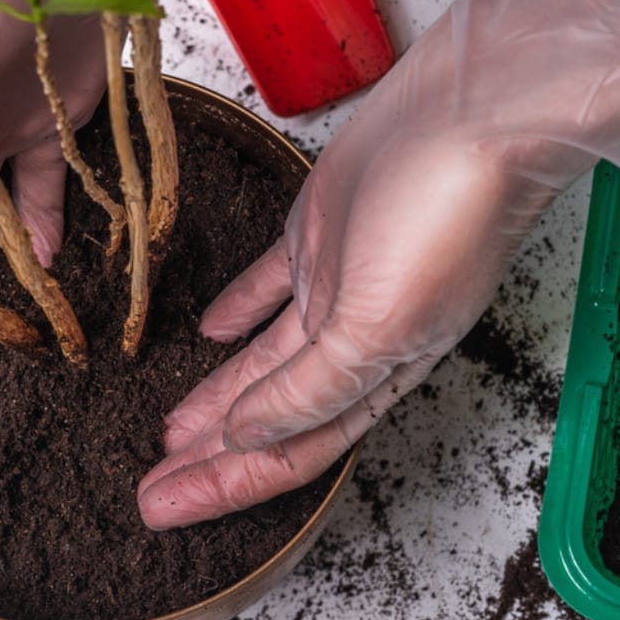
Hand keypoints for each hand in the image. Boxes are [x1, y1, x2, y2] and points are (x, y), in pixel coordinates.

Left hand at [138, 0, 619, 529]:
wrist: (470, 110)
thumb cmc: (442, 218)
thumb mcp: (378, 328)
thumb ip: (309, 390)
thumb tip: (245, 437)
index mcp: (377, 375)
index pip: (290, 451)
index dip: (225, 485)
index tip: (163, 509)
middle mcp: (354, 341)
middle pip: (268, 418)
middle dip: (208, 459)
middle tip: (149, 489)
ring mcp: (334, 285)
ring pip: (259, 363)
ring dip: (212, 397)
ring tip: (166, 434)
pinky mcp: (316, 232)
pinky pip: (264, 287)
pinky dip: (234, 314)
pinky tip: (204, 334)